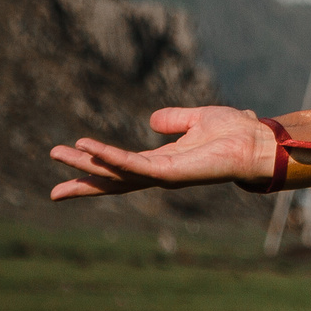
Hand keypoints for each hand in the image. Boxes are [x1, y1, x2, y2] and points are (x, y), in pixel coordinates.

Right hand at [48, 104, 268, 199]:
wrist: (257, 141)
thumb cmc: (235, 132)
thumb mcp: (197, 119)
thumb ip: (174, 119)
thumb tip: (152, 120)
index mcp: (162, 161)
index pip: (121, 168)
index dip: (97, 168)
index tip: (72, 163)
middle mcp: (158, 172)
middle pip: (112, 180)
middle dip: (83, 183)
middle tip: (53, 192)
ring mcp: (162, 175)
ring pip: (115, 172)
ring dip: (86, 165)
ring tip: (58, 153)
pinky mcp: (169, 173)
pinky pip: (132, 164)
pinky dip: (109, 157)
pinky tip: (88, 150)